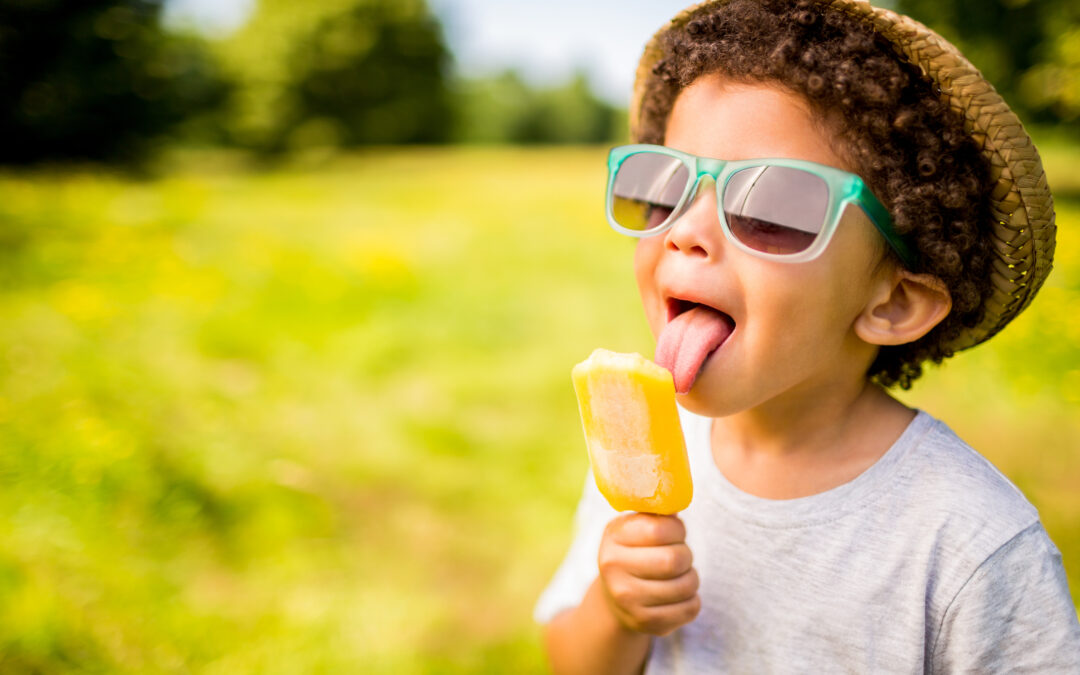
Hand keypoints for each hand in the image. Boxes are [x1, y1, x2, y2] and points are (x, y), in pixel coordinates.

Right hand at [597, 513, 699, 635]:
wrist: (616, 597)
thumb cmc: (635, 552)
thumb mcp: (636, 527)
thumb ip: (657, 513)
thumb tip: (678, 491)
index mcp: (613, 537)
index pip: (661, 528)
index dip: (678, 530)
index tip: (676, 533)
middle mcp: (614, 568)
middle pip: (675, 560)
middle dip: (686, 556)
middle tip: (680, 556)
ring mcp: (627, 599)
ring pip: (686, 586)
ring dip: (691, 579)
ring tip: (681, 576)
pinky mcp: (645, 623)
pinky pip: (690, 609)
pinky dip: (693, 600)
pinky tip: (679, 596)